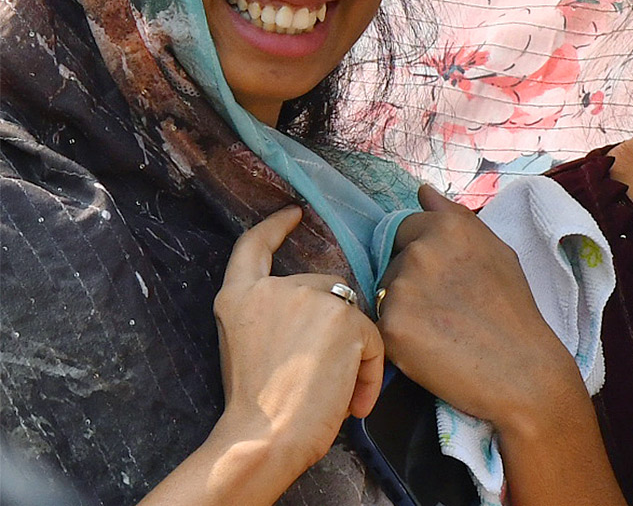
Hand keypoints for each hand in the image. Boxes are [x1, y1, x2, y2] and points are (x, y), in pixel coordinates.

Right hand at [212, 206, 384, 475]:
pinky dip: (370, 374)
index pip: (253, 247)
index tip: (293, 213)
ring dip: (354, 356)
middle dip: (335, 329)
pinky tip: (352, 403)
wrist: (262, 438)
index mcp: (240, 298)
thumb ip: (275, 319)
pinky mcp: (345, 317)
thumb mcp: (248, 348)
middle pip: (325, 289)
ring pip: (353, 317)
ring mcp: (310, 298)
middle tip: (323, 380)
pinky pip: (374, 341)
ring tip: (337, 397)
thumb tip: (324, 314)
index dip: (274, 227)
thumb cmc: (256, 411)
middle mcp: (274, 288)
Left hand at [376, 186, 582, 432]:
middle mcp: (422, 249)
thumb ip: (455, 216)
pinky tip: (428, 347)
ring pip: (385, 290)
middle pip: (393, 259)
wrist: (521, 370)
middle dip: (411, 279)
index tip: (443, 279)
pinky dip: (399, 336)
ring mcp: (404, 287)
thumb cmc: (513, 309)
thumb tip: (422, 190)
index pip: (406, 227)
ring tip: (439, 329)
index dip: (422, 252)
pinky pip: (382, 323)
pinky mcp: (391, 325)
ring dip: (402, 306)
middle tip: (445, 308)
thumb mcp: (495, 250)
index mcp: (449, 226)